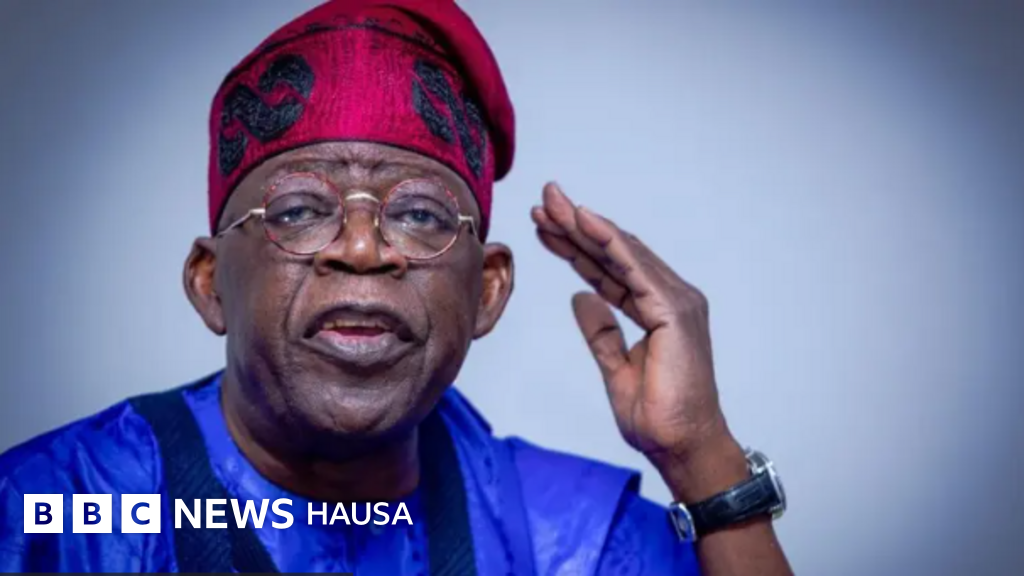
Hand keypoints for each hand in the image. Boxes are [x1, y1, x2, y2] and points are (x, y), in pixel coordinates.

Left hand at [531, 182, 739, 468]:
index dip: (576, 247)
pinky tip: (583, 220)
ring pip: (620, 253)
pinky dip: (607, 241)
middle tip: (543, 200)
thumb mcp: (616, 367)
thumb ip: (601, 332)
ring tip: (551, 203)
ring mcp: (675, 301)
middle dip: (575, 227)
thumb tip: (579, 298)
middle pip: (613, 254)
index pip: (610, 270)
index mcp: (656, 310)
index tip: (545, 228)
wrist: (681, 444)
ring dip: (584, 226)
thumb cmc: (658, 415)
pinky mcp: (673, 311)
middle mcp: (669, 298)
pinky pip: (633, 268)